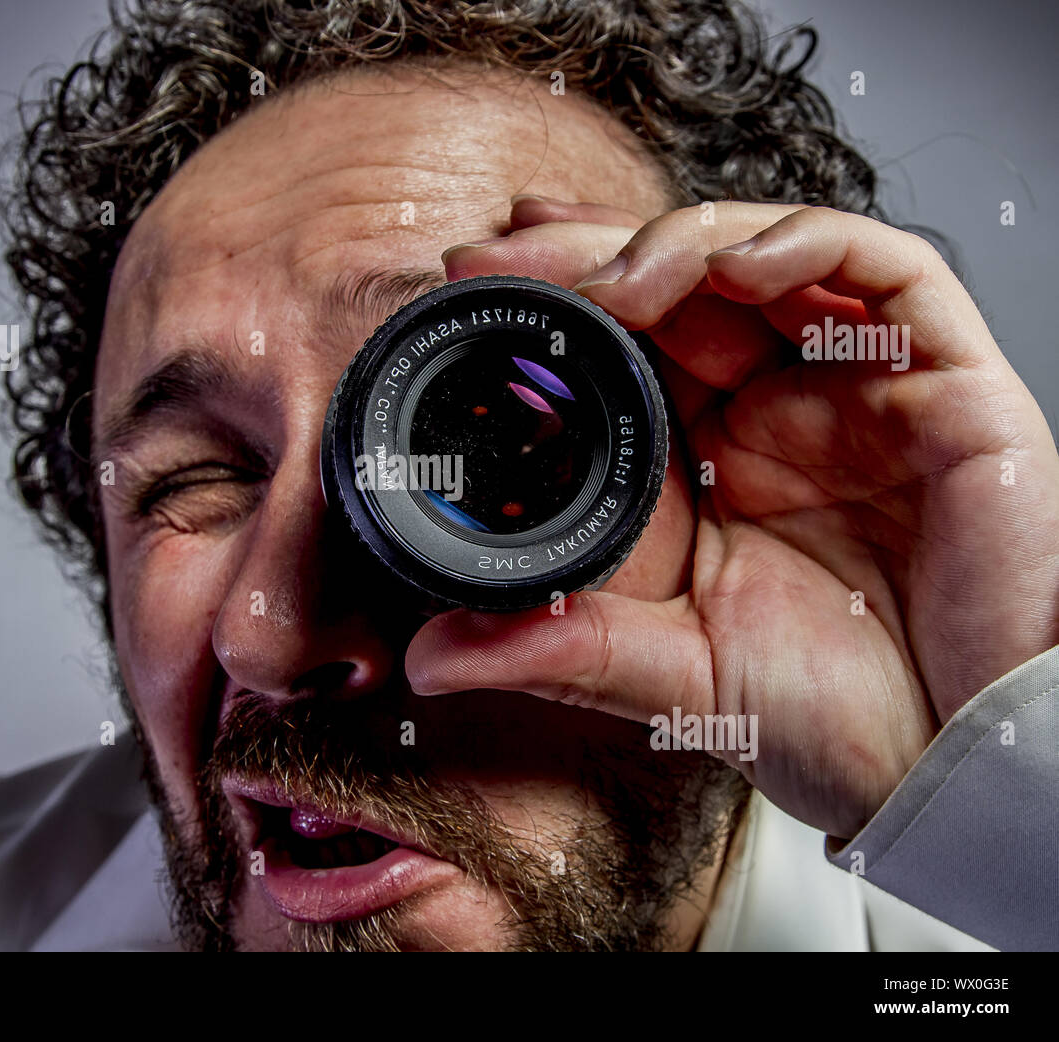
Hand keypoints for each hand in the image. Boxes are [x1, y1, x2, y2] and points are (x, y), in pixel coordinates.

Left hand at [405, 198, 1058, 838]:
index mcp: (718, 459)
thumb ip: (562, 651)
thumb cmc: (841, 719)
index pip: (630, 341)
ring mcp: (862, 389)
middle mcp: (784, 410)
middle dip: (592, 251)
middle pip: (682, 283)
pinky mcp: (949, 385)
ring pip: (771, 256)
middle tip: (506, 247)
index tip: (478, 280)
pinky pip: (891, 276)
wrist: (960, 768)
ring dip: (687, 242)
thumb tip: (428, 657)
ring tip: (613, 277)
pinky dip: (814, 247)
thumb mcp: (678, 675)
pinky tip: (742, 267)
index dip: (560, 295)